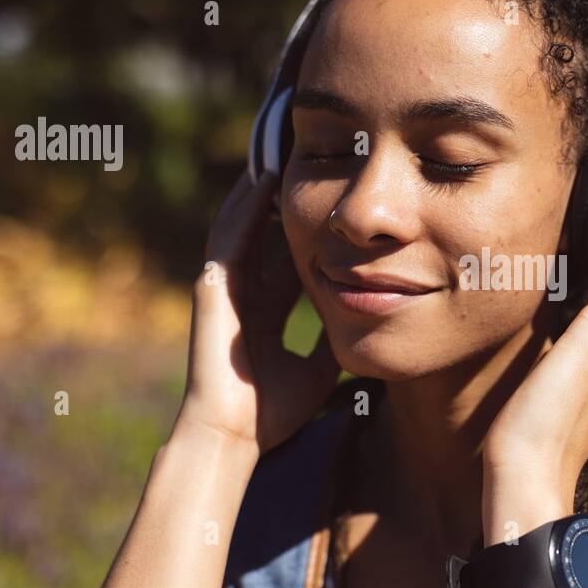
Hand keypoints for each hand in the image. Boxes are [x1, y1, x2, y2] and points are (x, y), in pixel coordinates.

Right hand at [176, 169, 339, 456]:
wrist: (237, 434)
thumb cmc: (275, 409)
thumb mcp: (320, 363)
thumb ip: (338, 337)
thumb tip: (374, 321)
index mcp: (270, 307)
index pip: (295, 253)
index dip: (316, 227)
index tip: (342, 201)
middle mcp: (249, 289)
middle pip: (271, 231)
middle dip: (293, 197)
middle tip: (319, 159)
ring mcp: (228, 286)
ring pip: (246, 224)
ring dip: (263, 190)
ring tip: (287, 152)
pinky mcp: (212, 288)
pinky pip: (228, 238)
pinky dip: (243, 209)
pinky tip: (262, 182)